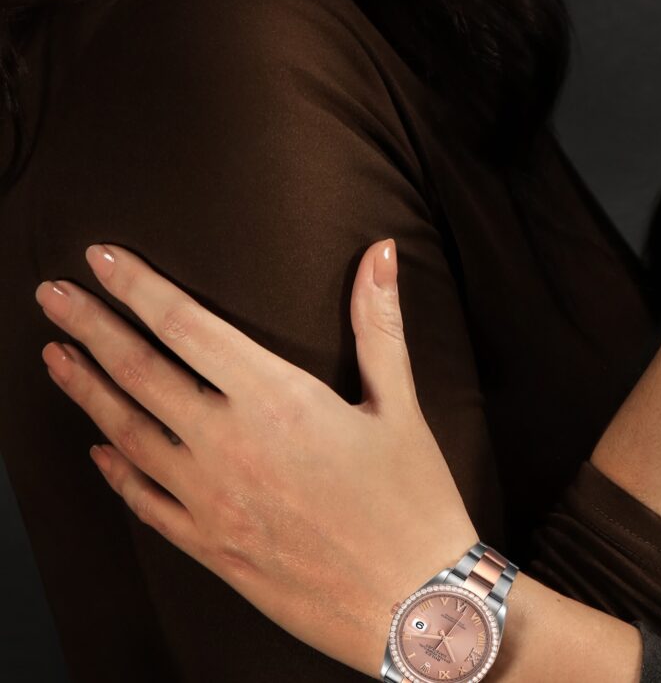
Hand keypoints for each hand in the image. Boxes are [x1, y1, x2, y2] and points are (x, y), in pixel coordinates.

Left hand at [34, 240, 476, 676]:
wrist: (412, 603)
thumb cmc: (413, 501)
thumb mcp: (401, 405)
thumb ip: (378, 323)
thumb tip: (381, 252)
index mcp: (278, 400)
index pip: (187, 326)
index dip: (137, 286)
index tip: (100, 257)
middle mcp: (230, 446)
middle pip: (139, 372)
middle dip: (89, 327)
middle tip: (52, 296)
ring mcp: (211, 500)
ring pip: (127, 434)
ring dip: (85, 392)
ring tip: (55, 357)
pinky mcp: (210, 546)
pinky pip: (145, 502)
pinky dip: (115, 472)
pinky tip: (99, 452)